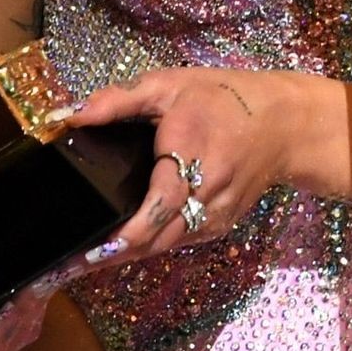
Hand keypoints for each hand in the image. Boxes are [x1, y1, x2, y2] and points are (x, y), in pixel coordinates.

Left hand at [61, 65, 297, 265]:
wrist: (285, 124)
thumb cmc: (224, 98)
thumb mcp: (171, 84)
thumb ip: (119, 100)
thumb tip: (70, 115)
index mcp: (192, 152)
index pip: (159, 204)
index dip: (126, 233)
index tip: (89, 249)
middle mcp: (207, 192)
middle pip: (157, 238)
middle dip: (112, 254)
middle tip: (67, 266)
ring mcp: (216, 214)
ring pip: (166, 245)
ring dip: (127, 255)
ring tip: (81, 262)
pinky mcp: (220, 224)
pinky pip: (179, 240)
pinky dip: (149, 245)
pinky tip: (121, 246)